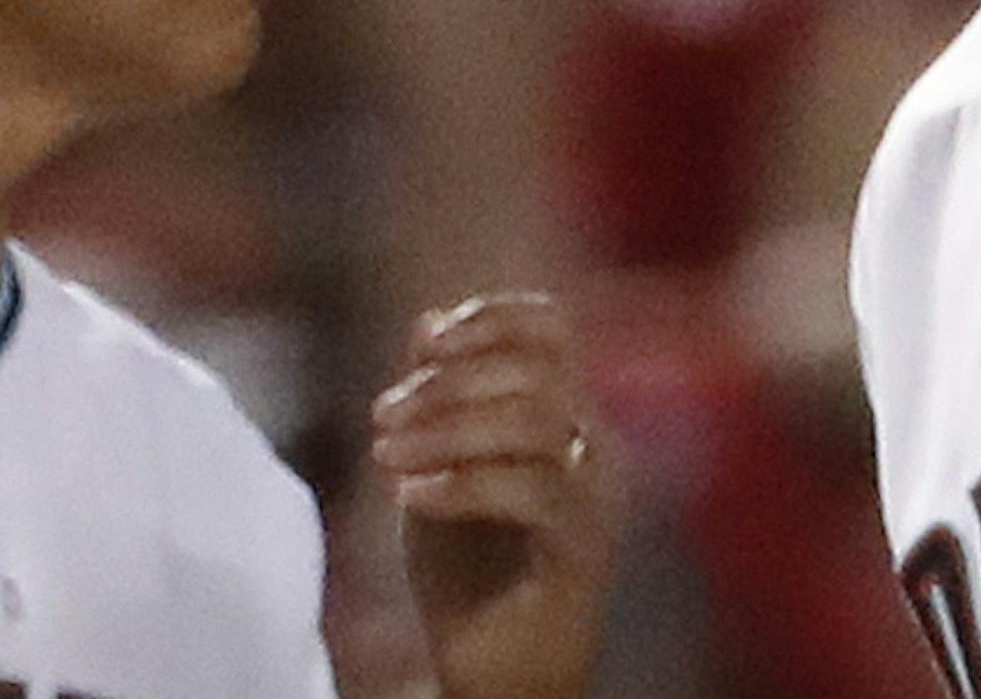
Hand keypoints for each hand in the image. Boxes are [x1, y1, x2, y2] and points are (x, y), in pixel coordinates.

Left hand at [373, 292, 618, 698]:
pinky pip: (533, 492)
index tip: (427, 342)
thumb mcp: (441, 470)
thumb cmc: (471, 574)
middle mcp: (597, 446)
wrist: (501, 675)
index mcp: (570, 415)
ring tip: (385, 455)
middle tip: (382, 416)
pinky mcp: (585, 549)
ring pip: (539, 423)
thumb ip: (440, 400)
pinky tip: (411, 496)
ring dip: (449, 430)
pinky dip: (463, 484)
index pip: (554, 330)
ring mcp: (598, 497)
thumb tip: (427, 319)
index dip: (493, 318)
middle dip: (451, 381)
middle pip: (539, 371)